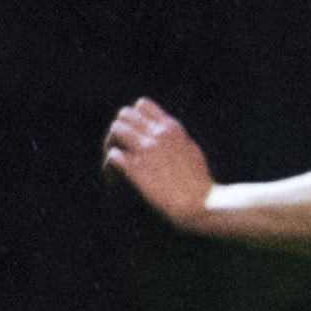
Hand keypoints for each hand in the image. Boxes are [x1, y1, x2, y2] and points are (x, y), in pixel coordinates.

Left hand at [103, 97, 215, 225]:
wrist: (201, 204)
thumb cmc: (200, 185)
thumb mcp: (192, 152)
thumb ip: (178, 140)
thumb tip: (171, 136)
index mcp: (172, 128)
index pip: (142, 105)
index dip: (133, 118)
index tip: (133, 134)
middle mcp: (158, 134)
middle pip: (124, 115)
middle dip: (118, 131)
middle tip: (118, 149)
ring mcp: (146, 150)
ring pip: (116, 130)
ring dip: (111, 146)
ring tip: (113, 166)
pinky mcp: (136, 169)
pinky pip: (113, 157)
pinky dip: (110, 168)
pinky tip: (115, 181)